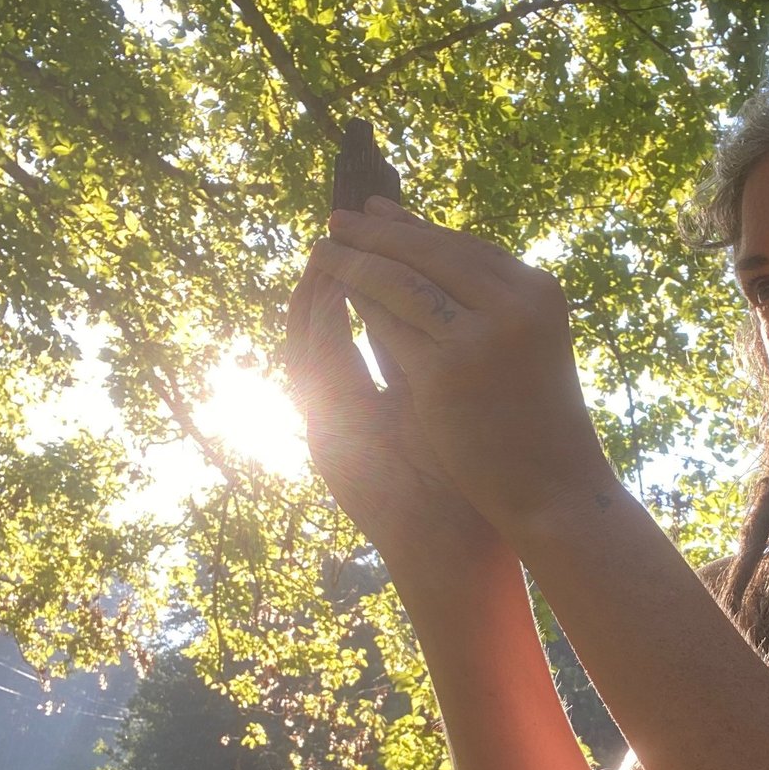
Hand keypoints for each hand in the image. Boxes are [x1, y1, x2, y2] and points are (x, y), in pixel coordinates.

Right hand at [280, 248, 507, 579]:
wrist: (454, 549)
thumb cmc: (464, 482)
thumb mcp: (450, 409)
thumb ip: (440, 361)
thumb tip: (459, 305)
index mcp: (365, 401)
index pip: (351, 324)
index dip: (360, 276)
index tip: (378, 229)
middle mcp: (338, 410)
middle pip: (319, 324)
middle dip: (333, 272)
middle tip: (341, 220)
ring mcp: (325, 426)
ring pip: (304, 343)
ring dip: (315, 293)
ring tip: (330, 246)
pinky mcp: (325, 443)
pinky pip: (312, 372)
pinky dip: (319, 329)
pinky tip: (333, 295)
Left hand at [308, 198, 617, 536]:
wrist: (557, 488)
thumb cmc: (540, 423)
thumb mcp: (526, 349)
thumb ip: (492, 308)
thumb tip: (436, 265)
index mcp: (539, 291)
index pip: (464, 246)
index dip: (415, 228)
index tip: (378, 211)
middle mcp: (515, 303)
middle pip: (430, 252)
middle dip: (377, 231)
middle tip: (337, 216)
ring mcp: (481, 336)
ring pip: (401, 281)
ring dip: (356, 259)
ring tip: (323, 246)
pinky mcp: (446, 372)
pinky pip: (389, 325)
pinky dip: (359, 303)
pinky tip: (334, 293)